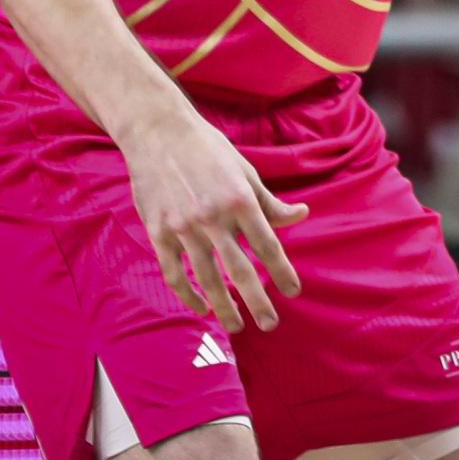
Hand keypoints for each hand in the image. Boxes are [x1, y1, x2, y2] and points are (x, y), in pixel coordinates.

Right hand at [121, 102, 307, 331]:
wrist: (158, 134)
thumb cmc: (209, 150)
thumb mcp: (246, 171)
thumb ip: (270, 201)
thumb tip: (301, 216)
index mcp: (240, 200)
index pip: (268, 246)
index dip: (282, 272)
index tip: (293, 292)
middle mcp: (213, 218)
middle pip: (239, 270)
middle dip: (257, 301)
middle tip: (270, 324)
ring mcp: (183, 228)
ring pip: (206, 278)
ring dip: (223, 306)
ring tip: (236, 325)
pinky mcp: (158, 233)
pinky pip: (174, 273)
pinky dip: (188, 295)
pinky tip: (201, 308)